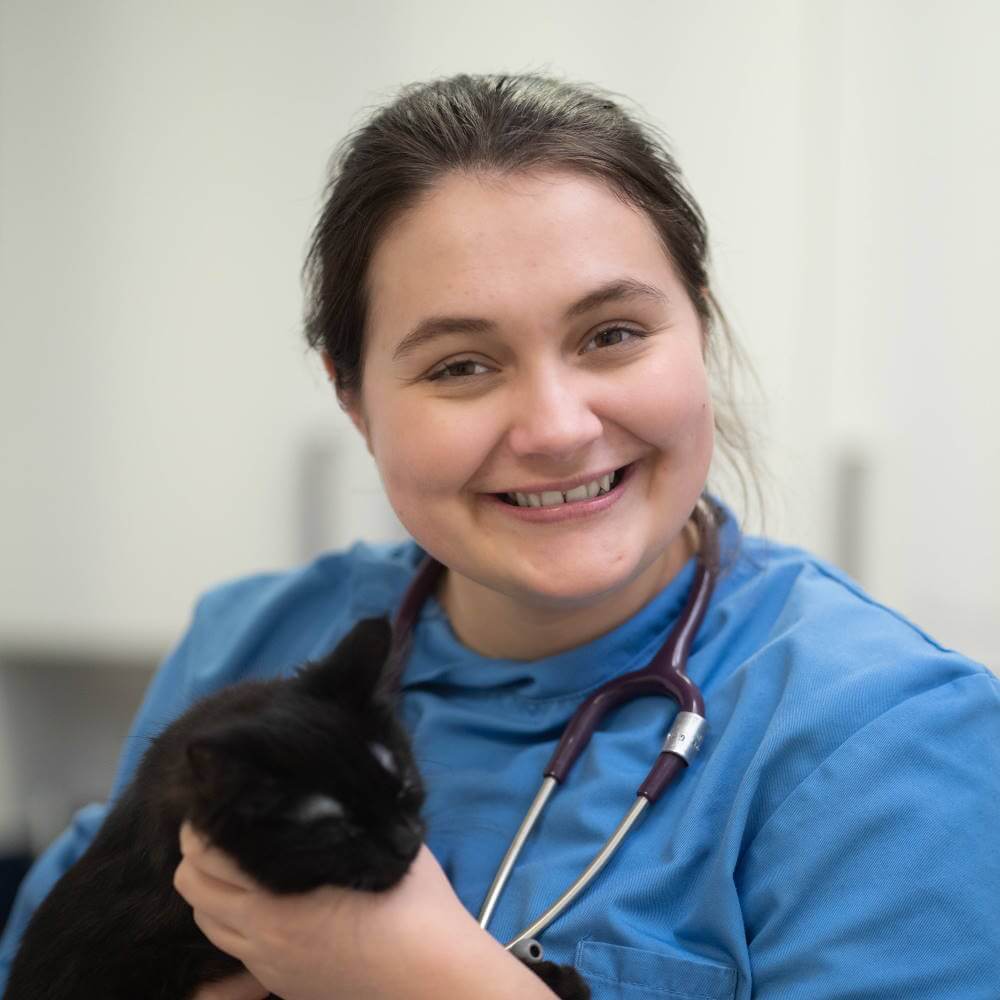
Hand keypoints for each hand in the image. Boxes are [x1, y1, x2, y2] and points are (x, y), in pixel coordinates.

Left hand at [173, 821, 474, 999]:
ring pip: (206, 923)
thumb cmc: (415, 908)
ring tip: (236, 864)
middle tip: (222, 828)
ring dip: (210, 891)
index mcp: (277, 898)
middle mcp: (261, 934)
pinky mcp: (280, 985)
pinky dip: (231, 922)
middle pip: (193, 889)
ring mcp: (268, 964)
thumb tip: (324, 785)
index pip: (206, 856)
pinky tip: (260, 903)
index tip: (219, 801)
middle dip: (198, 855)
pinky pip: (233, 951)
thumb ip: (347, 816)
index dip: (202, 825)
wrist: (431, 980)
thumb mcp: (383, 845)